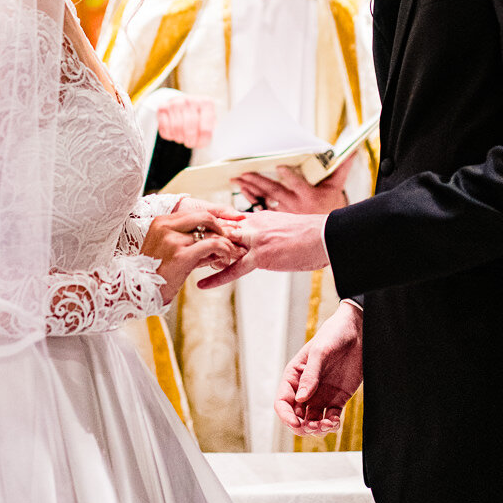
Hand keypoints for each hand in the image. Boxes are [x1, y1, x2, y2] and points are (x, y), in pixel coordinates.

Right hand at [141, 207, 244, 303]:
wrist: (140, 289)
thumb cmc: (155, 272)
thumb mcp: (169, 249)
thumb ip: (191, 241)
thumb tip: (216, 240)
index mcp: (162, 221)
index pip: (194, 212)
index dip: (212, 221)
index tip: (222, 231)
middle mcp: (167, 226)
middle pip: (204, 216)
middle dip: (221, 227)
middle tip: (230, 239)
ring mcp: (174, 239)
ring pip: (211, 232)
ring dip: (226, 242)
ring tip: (231, 253)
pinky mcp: (182, 254)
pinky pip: (212, 245)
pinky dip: (223, 250)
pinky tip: (225, 259)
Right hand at [157, 94, 216, 148]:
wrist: (182, 106)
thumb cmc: (197, 117)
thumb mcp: (208, 122)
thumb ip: (209, 132)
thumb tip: (206, 142)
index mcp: (206, 103)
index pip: (206, 128)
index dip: (202, 140)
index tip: (200, 144)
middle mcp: (191, 100)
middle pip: (190, 127)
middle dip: (190, 140)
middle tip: (189, 143)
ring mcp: (176, 102)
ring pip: (177, 127)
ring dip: (179, 137)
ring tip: (182, 138)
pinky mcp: (163, 107)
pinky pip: (165, 126)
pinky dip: (169, 134)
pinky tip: (173, 133)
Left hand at [195, 208, 329, 289]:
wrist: (326, 236)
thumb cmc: (309, 235)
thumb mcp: (282, 228)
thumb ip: (265, 232)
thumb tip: (258, 239)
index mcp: (257, 217)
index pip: (225, 219)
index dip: (206, 226)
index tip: (189, 231)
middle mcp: (252, 224)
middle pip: (216, 229)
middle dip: (197, 238)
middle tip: (176, 246)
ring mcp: (256, 239)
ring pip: (222, 245)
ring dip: (202, 254)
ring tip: (182, 263)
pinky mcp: (262, 255)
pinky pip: (235, 268)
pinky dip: (217, 277)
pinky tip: (203, 285)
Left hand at [235, 154, 354, 214]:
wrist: (329, 233)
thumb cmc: (332, 206)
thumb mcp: (337, 187)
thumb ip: (341, 168)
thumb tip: (352, 151)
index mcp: (309, 196)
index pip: (298, 184)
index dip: (289, 176)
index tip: (279, 167)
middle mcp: (295, 205)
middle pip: (274, 192)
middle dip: (258, 182)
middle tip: (243, 173)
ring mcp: (284, 215)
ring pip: (265, 201)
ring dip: (249, 191)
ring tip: (237, 181)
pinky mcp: (277, 222)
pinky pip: (261, 211)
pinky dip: (250, 201)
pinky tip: (241, 194)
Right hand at [277, 302, 362, 435]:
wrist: (358, 331)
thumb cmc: (334, 335)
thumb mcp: (320, 352)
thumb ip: (310, 375)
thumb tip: (300, 399)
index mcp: (295, 376)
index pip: (282, 402)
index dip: (286, 416)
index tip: (296, 423)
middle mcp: (305, 389)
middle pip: (296, 416)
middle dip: (302, 427)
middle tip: (314, 427)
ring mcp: (321, 395)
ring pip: (312, 421)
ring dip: (317, 429)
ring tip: (328, 424)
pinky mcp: (337, 399)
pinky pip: (330, 418)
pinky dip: (331, 425)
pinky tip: (335, 423)